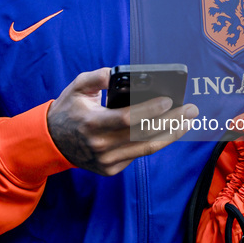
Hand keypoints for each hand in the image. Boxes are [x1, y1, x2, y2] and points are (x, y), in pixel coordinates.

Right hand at [47, 67, 198, 175]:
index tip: (169, 100)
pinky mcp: (110, 170)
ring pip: (145, 149)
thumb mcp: (77, 87)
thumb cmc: (69, 109)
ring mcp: (106, 161)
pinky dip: (154, 142)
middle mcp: (100, 146)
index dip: (150, 111)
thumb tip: (118, 72)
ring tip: (187, 121)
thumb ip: (98, 77)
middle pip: (143, 135)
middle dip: (171, 122)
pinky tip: (167, 130)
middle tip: (191, 110)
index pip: (127, 119)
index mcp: (92, 123)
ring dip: (170, 135)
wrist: (52, 142)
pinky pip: (137, 155)